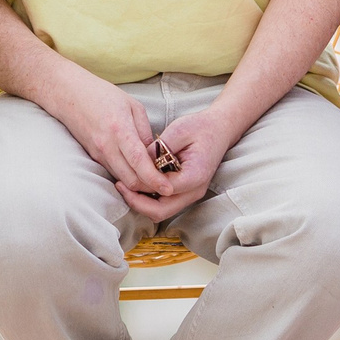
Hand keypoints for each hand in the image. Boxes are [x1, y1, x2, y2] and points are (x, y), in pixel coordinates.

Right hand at [46, 70, 167, 199]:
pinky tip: (136, 170)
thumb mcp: (132, 105)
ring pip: (121, 179)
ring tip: (153, 179)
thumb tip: (154, 153)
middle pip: (130, 179)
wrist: (69, 95)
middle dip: (149, 186)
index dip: (154, 179)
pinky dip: (126, 175)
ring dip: (138, 183)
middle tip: (164, 184)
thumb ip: (144, 130)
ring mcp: (98, 153)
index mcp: (120, 129)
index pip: (139, 162)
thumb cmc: (102, 95)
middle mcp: (107, 146)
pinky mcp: (93, 156)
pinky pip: (113, 172)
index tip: (168, 188)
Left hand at [116, 105, 238, 222]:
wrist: (219, 130)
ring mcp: (190, 194)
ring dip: (141, 203)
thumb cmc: (200, 128)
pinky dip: (147, 199)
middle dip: (137, 202)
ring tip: (124, 186)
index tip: (124, 177)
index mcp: (195, 176)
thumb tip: (138, 162)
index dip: (142, 186)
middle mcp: (194, 191)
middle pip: (161, 211)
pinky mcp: (184, 192)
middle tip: (120, 186)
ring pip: (160, 212)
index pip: (163, 191)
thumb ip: (159, 148)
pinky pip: (163, 204)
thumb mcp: (179, 129)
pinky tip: (135, 184)